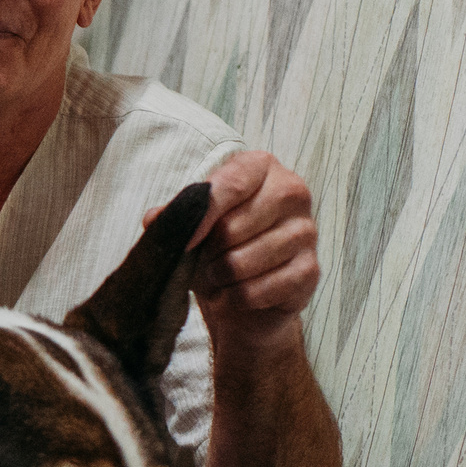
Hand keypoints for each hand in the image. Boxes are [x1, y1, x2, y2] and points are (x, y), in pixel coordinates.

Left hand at [150, 150, 320, 345]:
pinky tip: (235, 295)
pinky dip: (237, 298)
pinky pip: (261, 289)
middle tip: (203, 261)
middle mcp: (292, 193)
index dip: (203, 213)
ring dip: (221, 277)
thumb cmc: (217, 249)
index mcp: (262, 168)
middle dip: (209, 252)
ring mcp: (306, 232)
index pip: (232, 182)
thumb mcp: (192, 227)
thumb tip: (155, 218)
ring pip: (246, 261)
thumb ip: (175, 216)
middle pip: (235, 225)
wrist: (242, 298)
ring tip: (217, 277)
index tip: (183, 240)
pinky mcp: (310, 271)